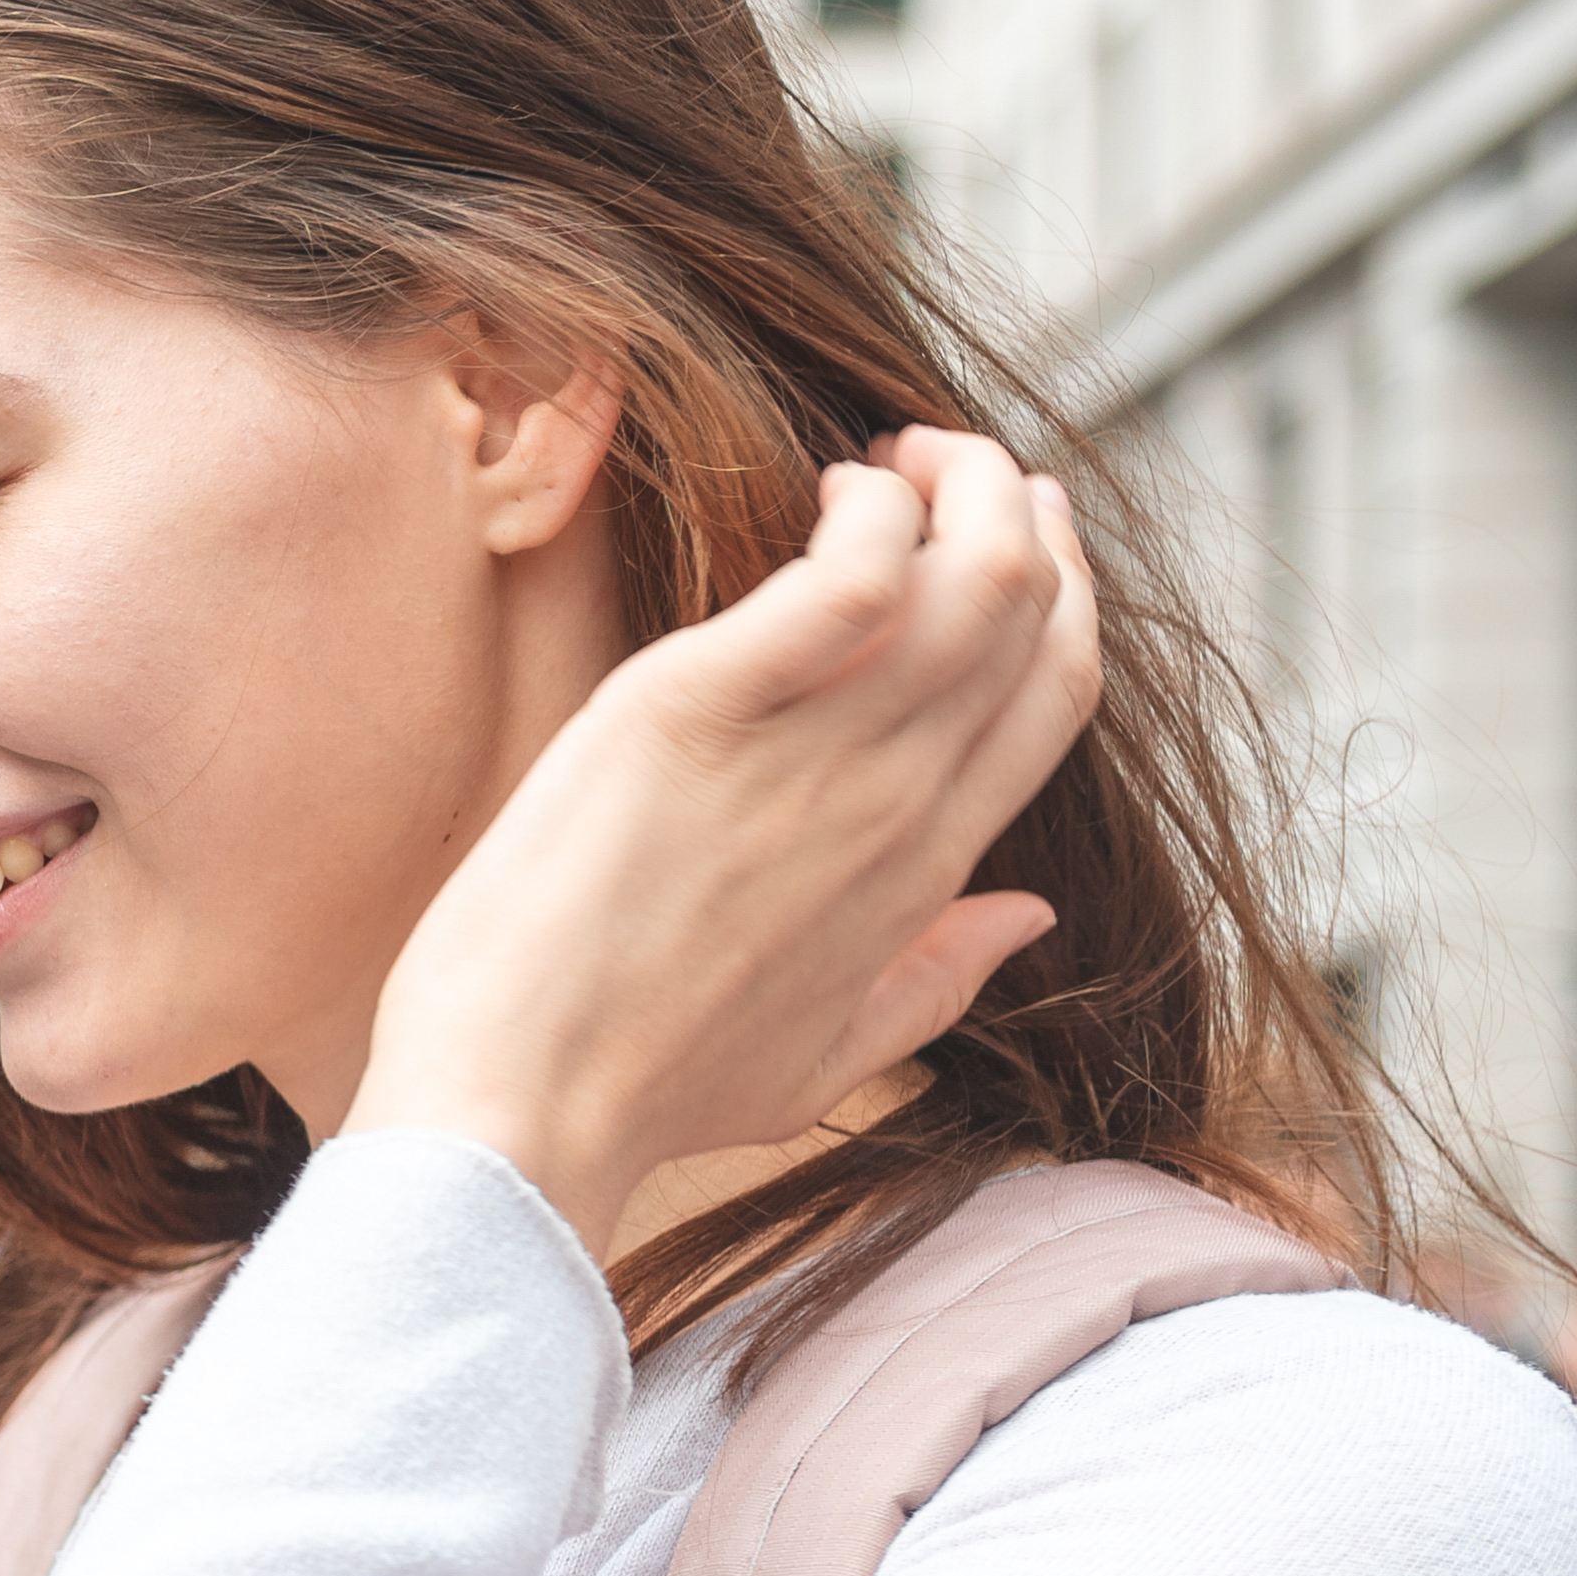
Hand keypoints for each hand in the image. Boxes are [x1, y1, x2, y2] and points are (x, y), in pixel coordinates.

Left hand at [346, 427, 1098, 1249]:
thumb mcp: (821, 1056)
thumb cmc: (639, 1091)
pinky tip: (821, 490)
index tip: (1015, 526)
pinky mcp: (699, 712)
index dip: (1059, 589)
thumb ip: (935, 978)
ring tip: (887, 460)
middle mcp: (897, 803)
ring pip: (973, 571)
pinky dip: (865, 507)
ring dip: (954, 481)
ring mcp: (812, 756)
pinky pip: (850, 570)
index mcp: (926, 873)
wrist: (517, 1115)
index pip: (1055, 694)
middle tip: (942, 462)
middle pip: (1030, 610)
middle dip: (1013, 503)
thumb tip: (1030, 914)